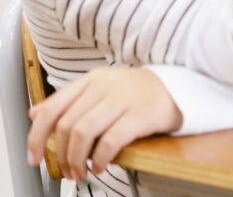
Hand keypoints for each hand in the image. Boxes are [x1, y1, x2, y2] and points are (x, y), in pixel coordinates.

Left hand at [27, 67, 182, 181]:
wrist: (180, 87)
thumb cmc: (138, 92)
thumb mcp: (102, 88)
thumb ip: (69, 100)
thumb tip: (35, 113)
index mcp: (92, 79)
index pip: (52, 108)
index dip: (36, 137)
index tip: (34, 157)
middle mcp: (105, 86)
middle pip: (66, 125)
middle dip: (61, 155)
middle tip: (67, 170)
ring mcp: (124, 98)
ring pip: (83, 133)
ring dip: (76, 160)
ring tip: (82, 172)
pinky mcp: (142, 114)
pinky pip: (110, 141)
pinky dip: (99, 159)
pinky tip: (101, 166)